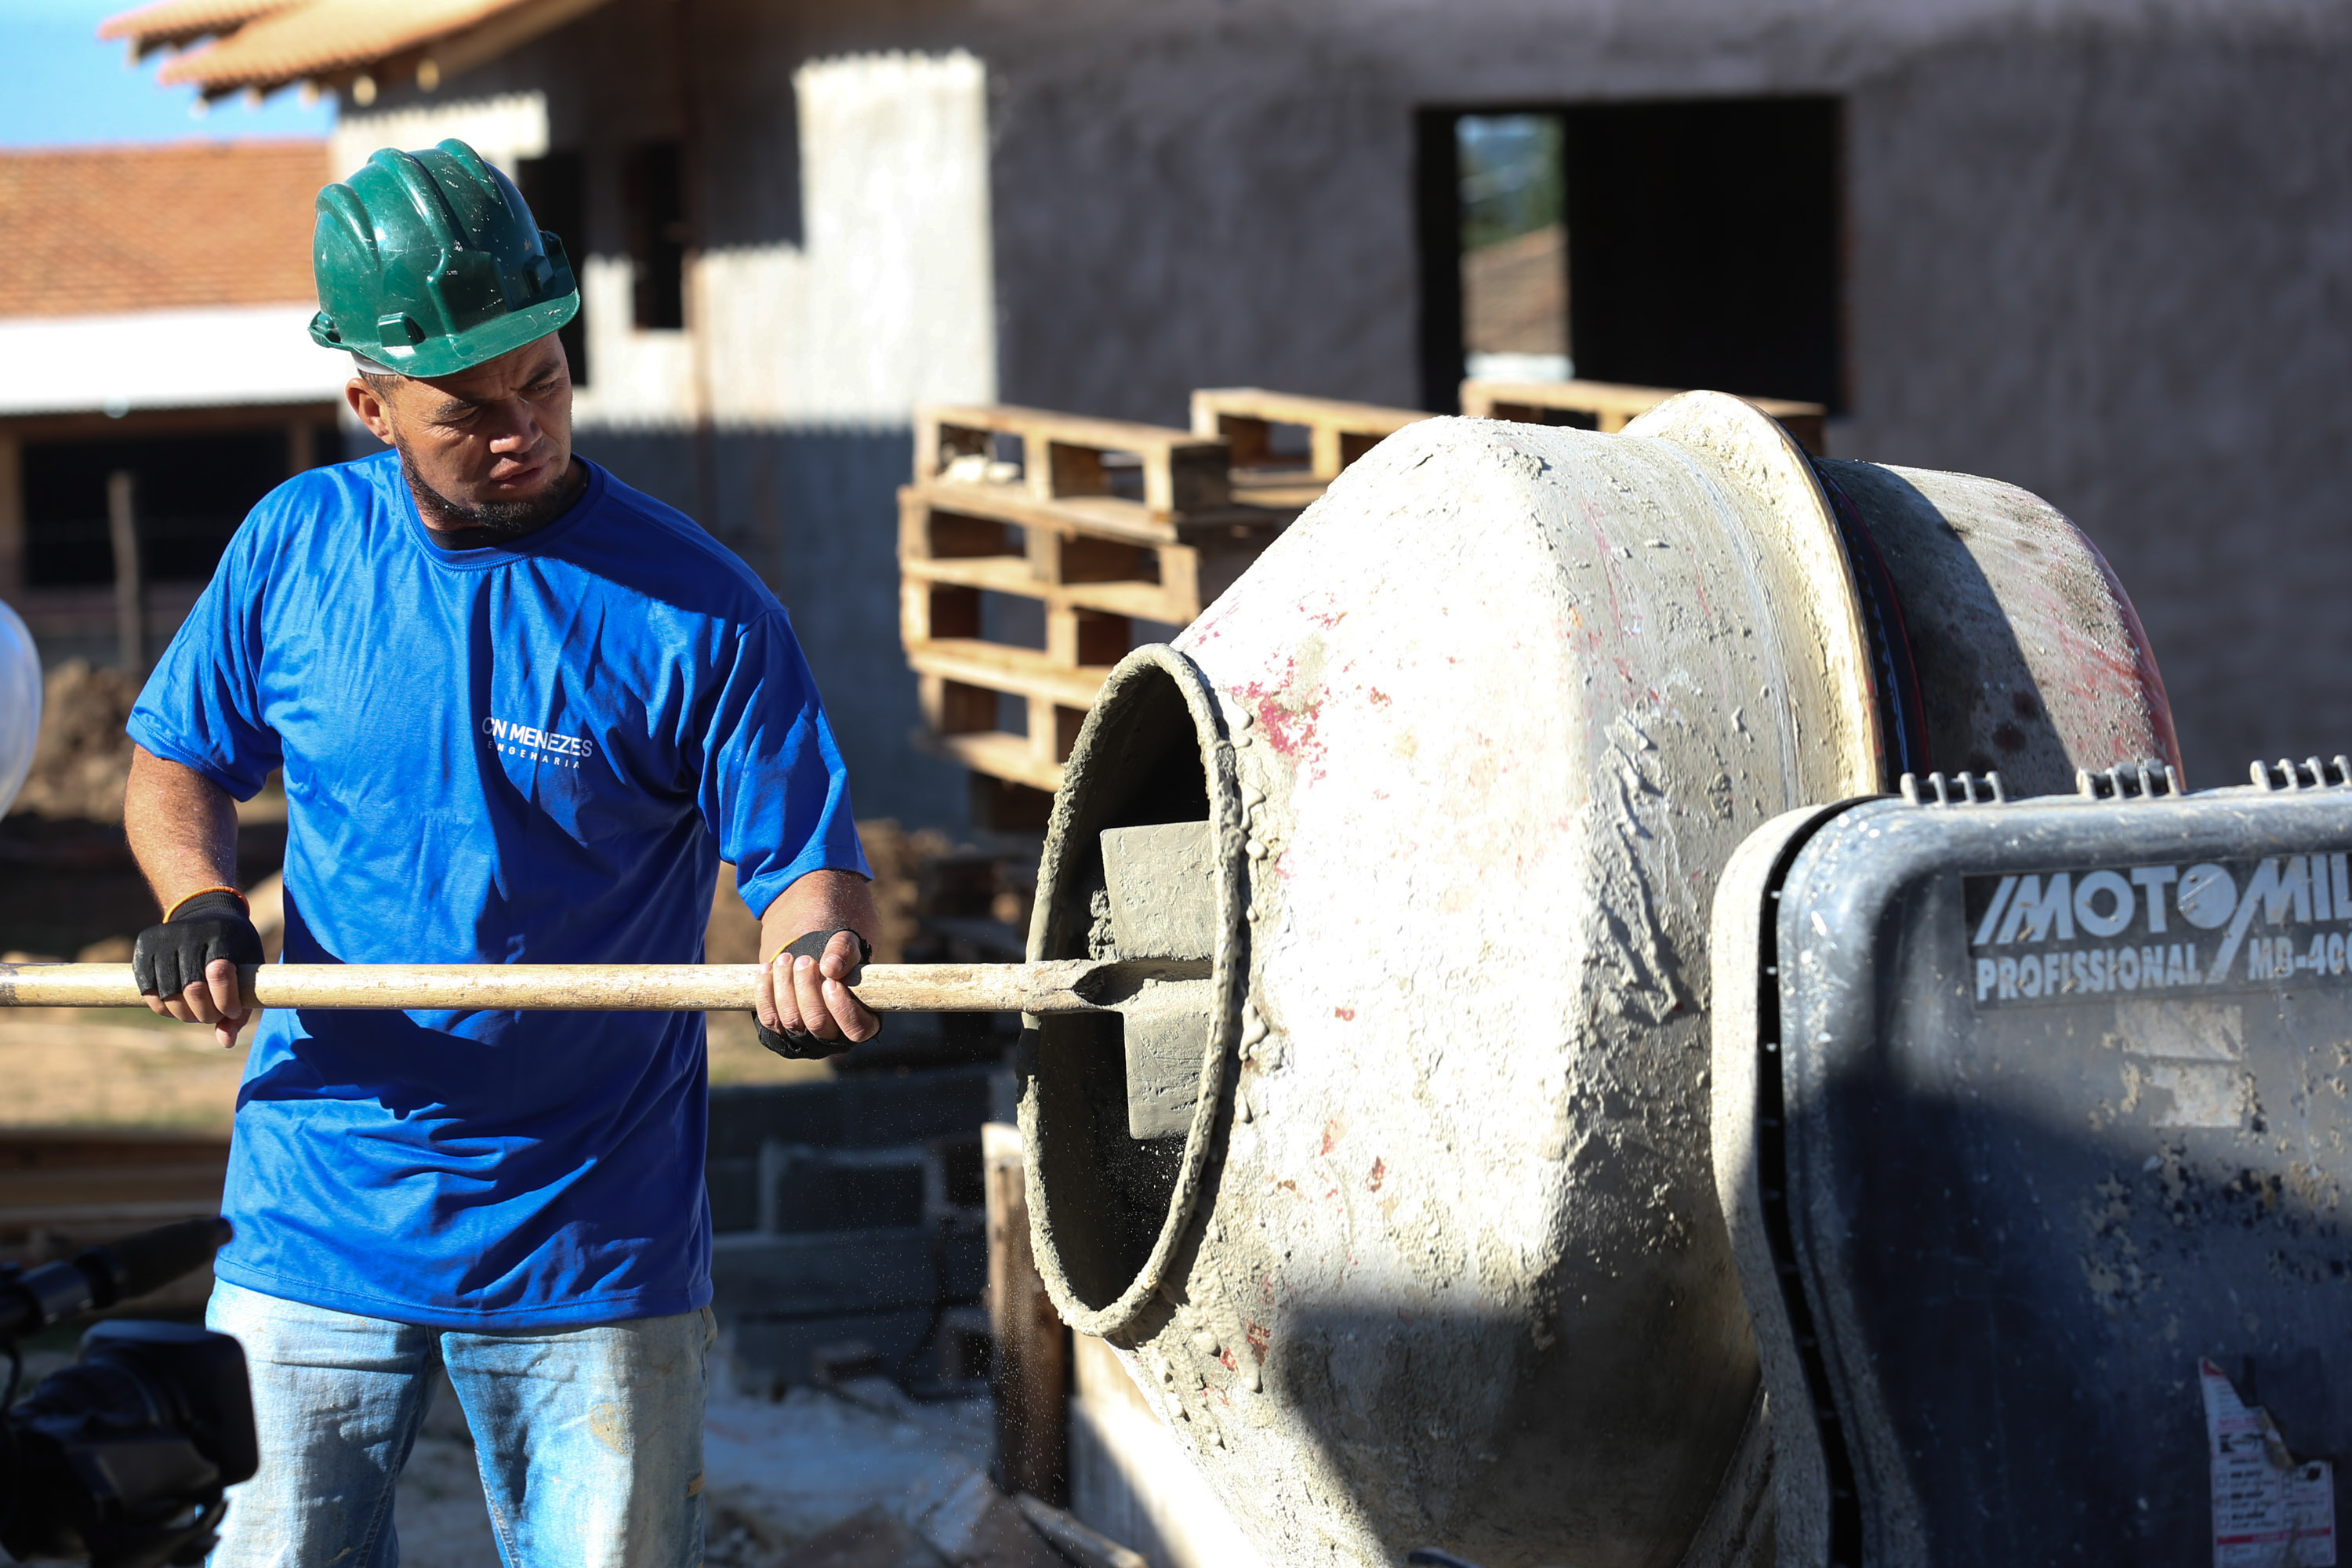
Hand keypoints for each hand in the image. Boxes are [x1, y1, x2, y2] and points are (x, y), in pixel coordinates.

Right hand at [132, 890, 262, 1048]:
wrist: (205, 911)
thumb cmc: (234, 947)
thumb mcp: (248, 969)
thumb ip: (241, 1007)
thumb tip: (225, 1041)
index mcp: (222, 934)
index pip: (220, 975)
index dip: (226, 1003)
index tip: (232, 1011)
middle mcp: (190, 933)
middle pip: (192, 989)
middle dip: (205, 1013)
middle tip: (214, 1015)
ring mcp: (164, 938)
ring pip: (167, 994)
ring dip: (183, 1013)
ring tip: (196, 1012)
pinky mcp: (144, 945)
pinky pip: (147, 989)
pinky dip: (161, 1006)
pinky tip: (176, 1006)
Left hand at [754, 929, 878, 1058]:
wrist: (812, 963)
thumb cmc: (837, 957)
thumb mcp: (846, 946)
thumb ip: (845, 951)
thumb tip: (831, 967)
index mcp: (862, 1023)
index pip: (856, 1029)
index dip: (842, 1007)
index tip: (830, 981)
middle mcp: (833, 1037)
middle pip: (818, 1023)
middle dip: (807, 989)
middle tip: (804, 960)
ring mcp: (805, 1039)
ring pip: (791, 1021)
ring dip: (785, 985)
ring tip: (786, 959)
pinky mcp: (780, 1033)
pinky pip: (769, 1019)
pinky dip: (765, 992)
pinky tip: (767, 968)